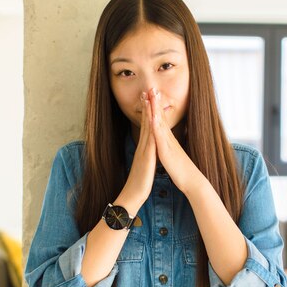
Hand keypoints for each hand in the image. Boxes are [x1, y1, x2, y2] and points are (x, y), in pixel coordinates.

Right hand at [116, 92, 156, 213]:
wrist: (133, 196)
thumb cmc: (139, 182)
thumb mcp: (144, 165)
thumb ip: (146, 155)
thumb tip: (149, 149)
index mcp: (143, 148)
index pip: (146, 126)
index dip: (148, 111)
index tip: (148, 98)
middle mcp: (142, 147)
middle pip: (145, 123)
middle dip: (147, 106)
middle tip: (147, 90)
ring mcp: (143, 151)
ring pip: (147, 129)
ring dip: (148, 113)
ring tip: (149, 99)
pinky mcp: (146, 158)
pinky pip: (149, 142)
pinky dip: (151, 131)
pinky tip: (153, 121)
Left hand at [148, 88, 201, 193]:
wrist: (191, 181)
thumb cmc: (182, 170)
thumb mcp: (173, 155)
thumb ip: (170, 147)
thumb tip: (167, 143)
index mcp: (168, 140)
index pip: (161, 120)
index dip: (156, 108)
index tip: (151, 96)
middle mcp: (169, 138)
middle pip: (161, 117)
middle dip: (155, 102)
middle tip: (151, 87)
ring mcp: (168, 143)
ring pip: (160, 123)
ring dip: (155, 109)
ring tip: (152, 95)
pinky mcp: (167, 151)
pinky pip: (161, 137)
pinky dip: (157, 126)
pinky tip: (153, 117)